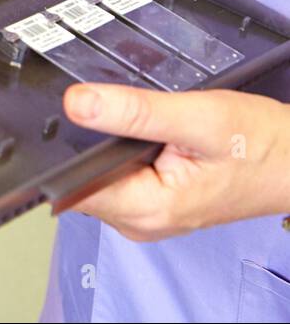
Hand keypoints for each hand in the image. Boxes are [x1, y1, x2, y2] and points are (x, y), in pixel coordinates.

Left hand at [63, 83, 289, 240]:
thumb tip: (77, 103)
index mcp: (146, 209)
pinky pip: (115, 175)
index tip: (62, 119)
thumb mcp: (197, 117)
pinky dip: (120, 152)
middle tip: (111, 108)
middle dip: (86, 143)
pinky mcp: (151, 202)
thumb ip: (134, 112)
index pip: (70, 187)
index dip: (60, 152)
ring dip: (105, 147)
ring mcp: (145, 214)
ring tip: (136, 121)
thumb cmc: (261, 145)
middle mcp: (139, 220)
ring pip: (95, 176)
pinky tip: (142, 134)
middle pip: (78, 180)